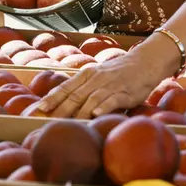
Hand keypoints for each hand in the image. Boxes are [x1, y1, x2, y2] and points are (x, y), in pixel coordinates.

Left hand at [38, 53, 160, 118]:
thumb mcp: (97, 76)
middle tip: (49, 121)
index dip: (52, 97)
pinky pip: (113, 99)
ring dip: (80, 112)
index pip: (66, 87)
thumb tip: (65, 105)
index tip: (40, 108)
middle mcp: (96, 79)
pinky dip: (104, 106)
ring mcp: (111, 85)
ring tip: (69, 123)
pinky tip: (96, 114)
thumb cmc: (118, 73)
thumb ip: (84, 88)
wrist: (145, 62)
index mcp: (86, 75)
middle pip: (75, 95)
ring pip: (91, 99)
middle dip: (61, 109)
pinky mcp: (126, 91)